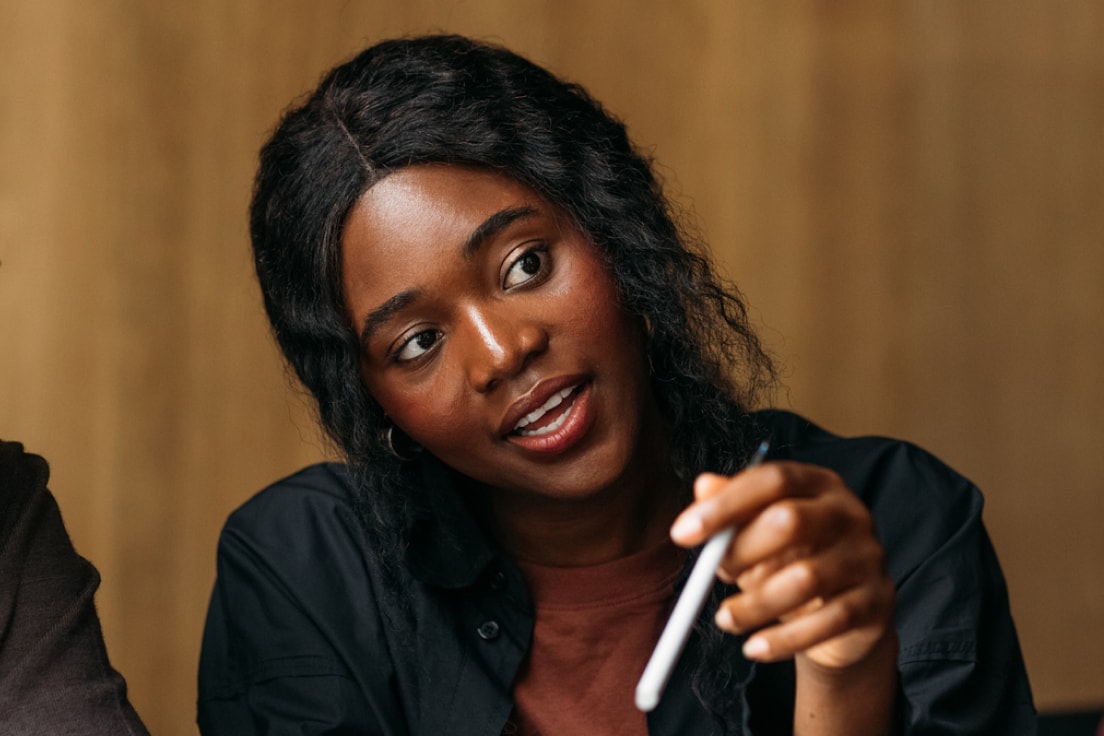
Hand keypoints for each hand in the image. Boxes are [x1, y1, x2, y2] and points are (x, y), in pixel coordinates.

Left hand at [670, 461, 894, 670]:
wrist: (845, 616)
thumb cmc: (792, 561)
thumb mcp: (757, 533)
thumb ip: (732, 510)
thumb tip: (702, 486)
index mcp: (818, 484)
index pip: (772, 480)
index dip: (725, 504)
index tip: (681, 533)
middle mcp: (850, 513)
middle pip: (791, 521)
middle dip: (741, 550)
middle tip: (712, 573)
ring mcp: (868, 557)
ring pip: (806, 579)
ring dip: (755, 604)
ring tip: (725, 619)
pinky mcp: (877, 602)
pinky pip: (827, 623)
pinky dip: (783, 640)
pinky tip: (754, 647)